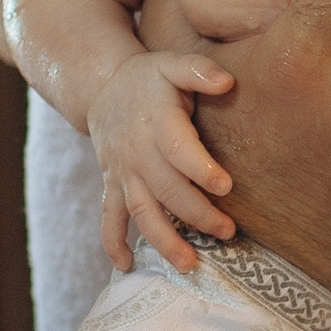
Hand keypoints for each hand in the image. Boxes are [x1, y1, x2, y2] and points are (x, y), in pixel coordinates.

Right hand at [88, 50, 237, 273]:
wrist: (102, 88)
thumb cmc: (148, 79)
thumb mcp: (172, 64)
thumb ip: (199, 70)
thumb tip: (227, 82)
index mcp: (157, 123)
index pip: (179, 150)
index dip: (201, 169)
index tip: (226, 186)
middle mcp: (137, 154)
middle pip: (167, 190)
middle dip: (198, 215)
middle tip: (228, 231)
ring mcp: (123, 174)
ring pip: (141, 212)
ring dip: (163, 241)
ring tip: (188, 265)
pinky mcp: (113, 186)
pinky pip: (108, 219)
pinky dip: (112, 244)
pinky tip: (125, 267)